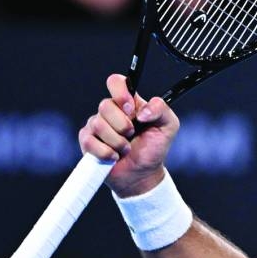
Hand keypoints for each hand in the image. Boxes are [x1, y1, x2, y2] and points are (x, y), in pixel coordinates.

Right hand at [78, 74, 179, 196]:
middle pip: (105, 105)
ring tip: (125, 148)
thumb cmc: (154, 148)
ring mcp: (96, 126)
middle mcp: (110, 111)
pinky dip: (106, 152)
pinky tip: (114, 156)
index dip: (120, 93)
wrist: (142, 175)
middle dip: (123, 125)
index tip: (130, 109)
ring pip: (97, 124)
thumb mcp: (169, 126)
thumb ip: (161, 109)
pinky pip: (89, 141)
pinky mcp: (87, 142)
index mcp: (129, 103)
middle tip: (132, 135)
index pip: (116, 82)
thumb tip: (141, 112)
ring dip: (117, 141)